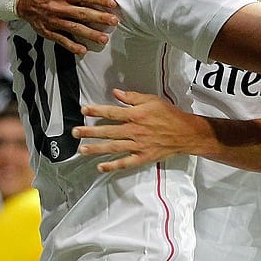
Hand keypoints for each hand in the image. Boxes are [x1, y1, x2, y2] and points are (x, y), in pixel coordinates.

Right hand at [16, 0, 117, 54]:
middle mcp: (59, 7)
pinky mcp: (48, 31)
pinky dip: (72, 46)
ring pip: (74, 28)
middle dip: (99, 18)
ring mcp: (53, 20)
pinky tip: (83, 50)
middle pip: (82, 14)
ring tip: (104, 39)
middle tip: (114, 21)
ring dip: (90, 34)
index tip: (112, 4)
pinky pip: (61, 40)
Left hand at [73, 89, 195, 171]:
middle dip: (90, 132)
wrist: (185, 133)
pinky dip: (112, 166)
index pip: (112, 112)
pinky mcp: (142, 157)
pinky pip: (125, 163)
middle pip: (108, 131)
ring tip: (81, 149)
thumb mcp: (152, 100)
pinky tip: (100, 167)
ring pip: (113, 147)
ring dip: (96, 149)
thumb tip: (116, 93)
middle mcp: (135, 131)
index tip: (83, 110)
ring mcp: (138, 145)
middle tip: (75, 132)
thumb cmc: (170, 115)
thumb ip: (133, 97)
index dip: (97, 111)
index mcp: (137, 115)